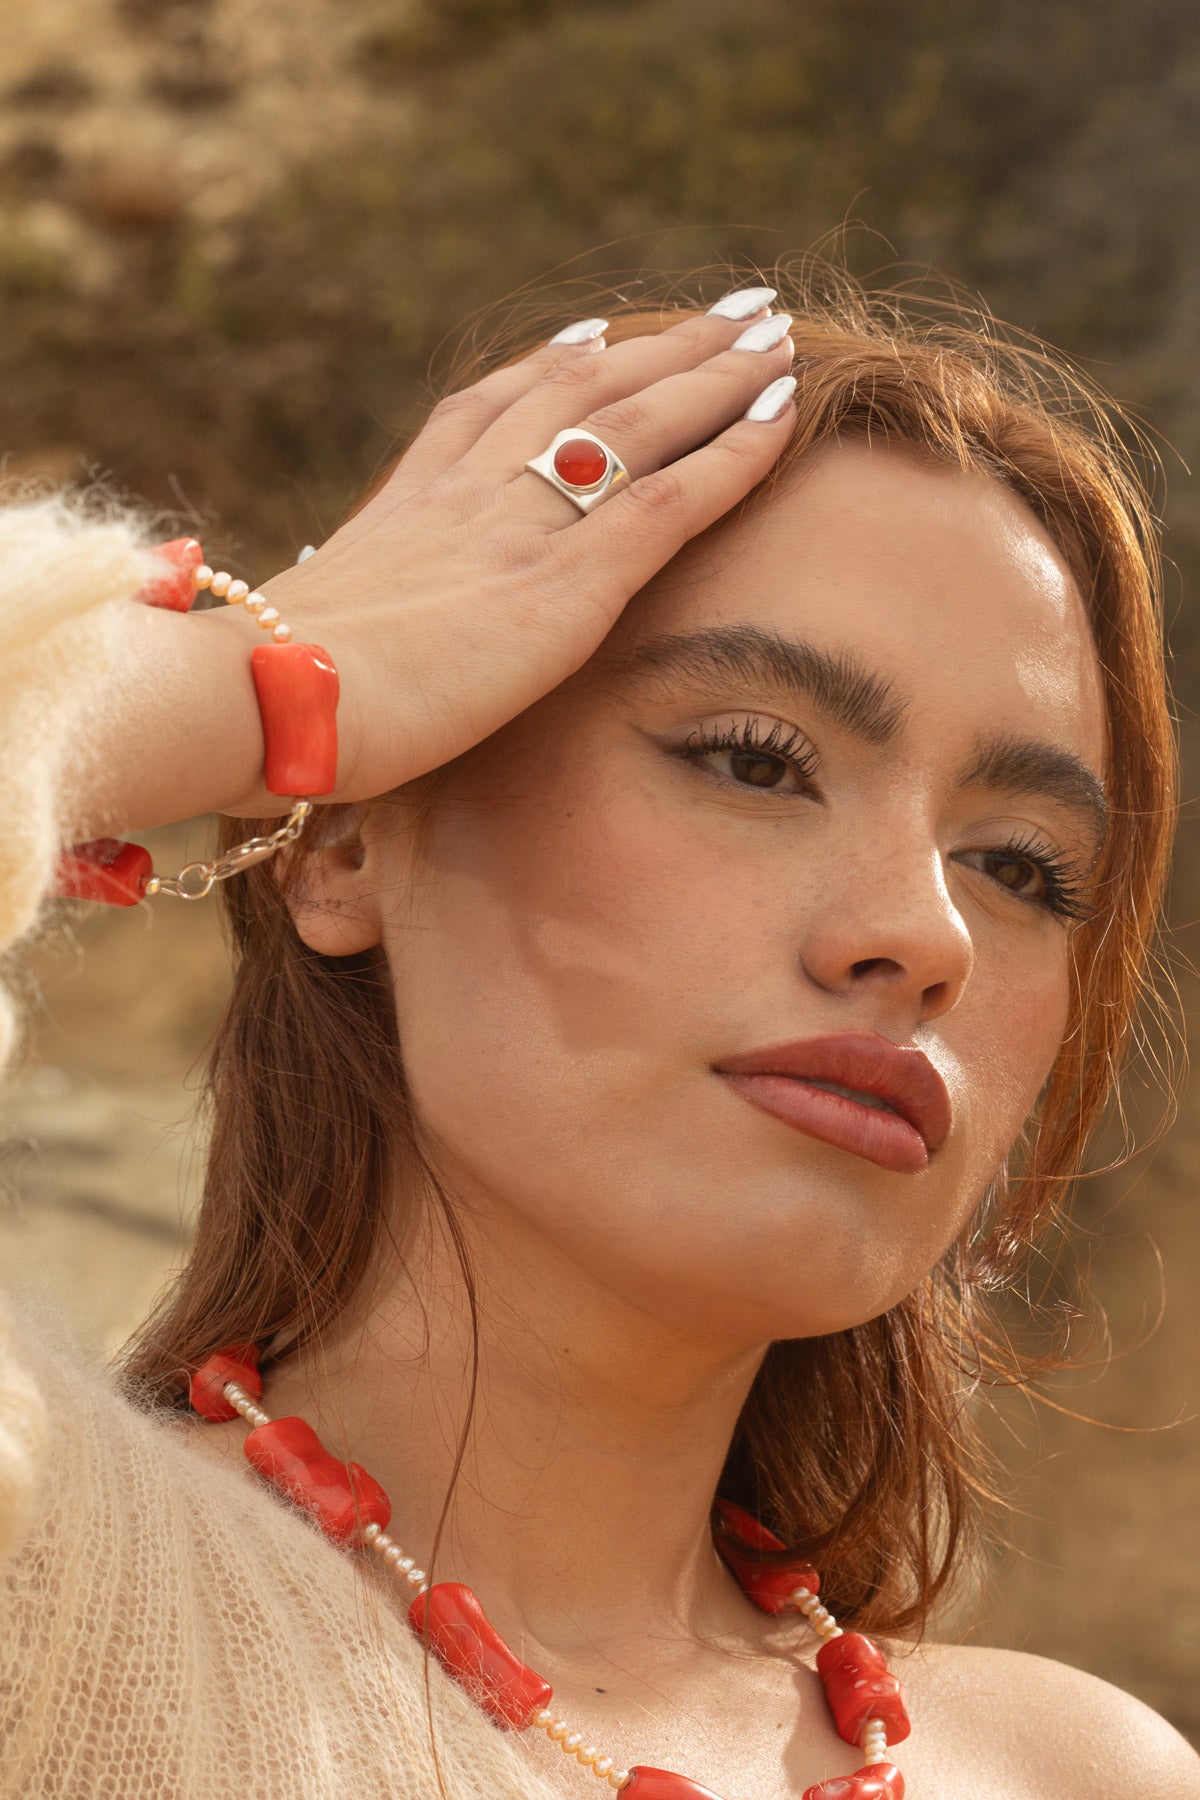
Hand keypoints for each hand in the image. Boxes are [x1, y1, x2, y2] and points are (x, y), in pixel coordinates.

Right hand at [252, 301, 796, 807]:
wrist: (259, 701)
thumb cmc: (261, 695)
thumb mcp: (306, 643)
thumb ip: (341, 625)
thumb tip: (328, 644)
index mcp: (407, 509)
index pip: (490, 411)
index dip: (551, 367)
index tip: (594, 336)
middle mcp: (471, 493)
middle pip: (582, 390)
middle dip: (657, 347)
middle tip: (721, 310)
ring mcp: (523, 527)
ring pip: (642, 421)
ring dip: (715, 370)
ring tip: (773, 329)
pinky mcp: (570, 583)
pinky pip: (676, 495)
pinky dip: (738, 448)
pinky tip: (787, 412)